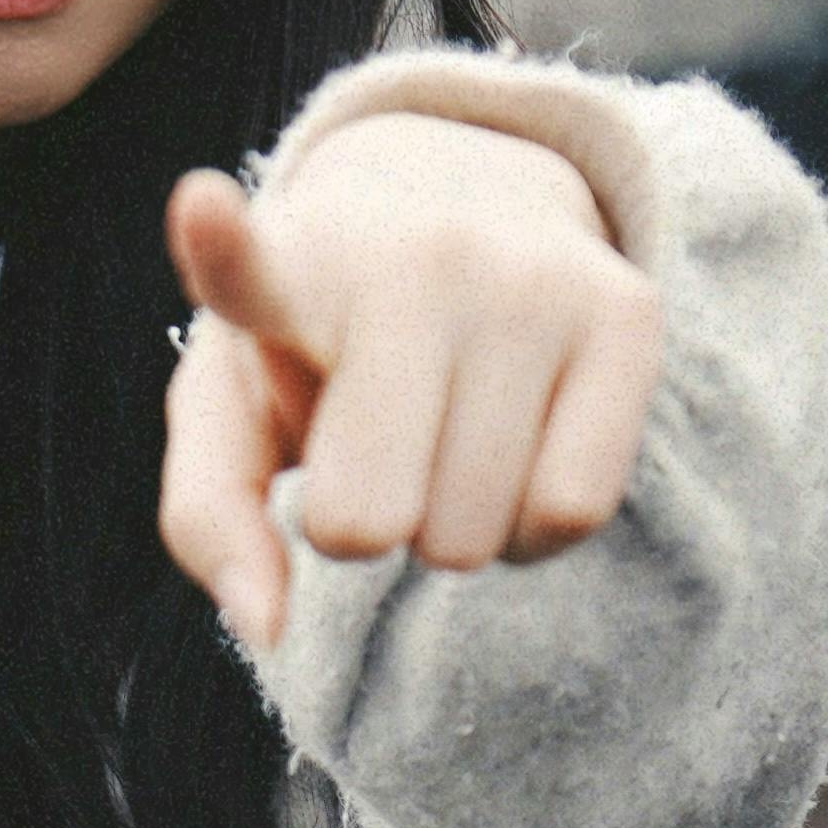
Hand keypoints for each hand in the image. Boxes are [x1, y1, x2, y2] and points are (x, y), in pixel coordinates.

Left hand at [158, 111, 663, 657]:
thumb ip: (212, 518)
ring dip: (452, 527)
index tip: (202, 212)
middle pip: (371, 521)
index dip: (221, 248)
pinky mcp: (624, 310)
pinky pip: (573, 512)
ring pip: (477, 531)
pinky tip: (512, 454)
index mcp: (289, 265)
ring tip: (443, 431)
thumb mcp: (232, 409)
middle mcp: (415, 253)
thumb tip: (268, 627)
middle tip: (374, 438)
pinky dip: (532, 530)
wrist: (470, 201)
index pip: (243, 266)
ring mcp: (528, 275)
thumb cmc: (325, 343)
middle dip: (364, 522)